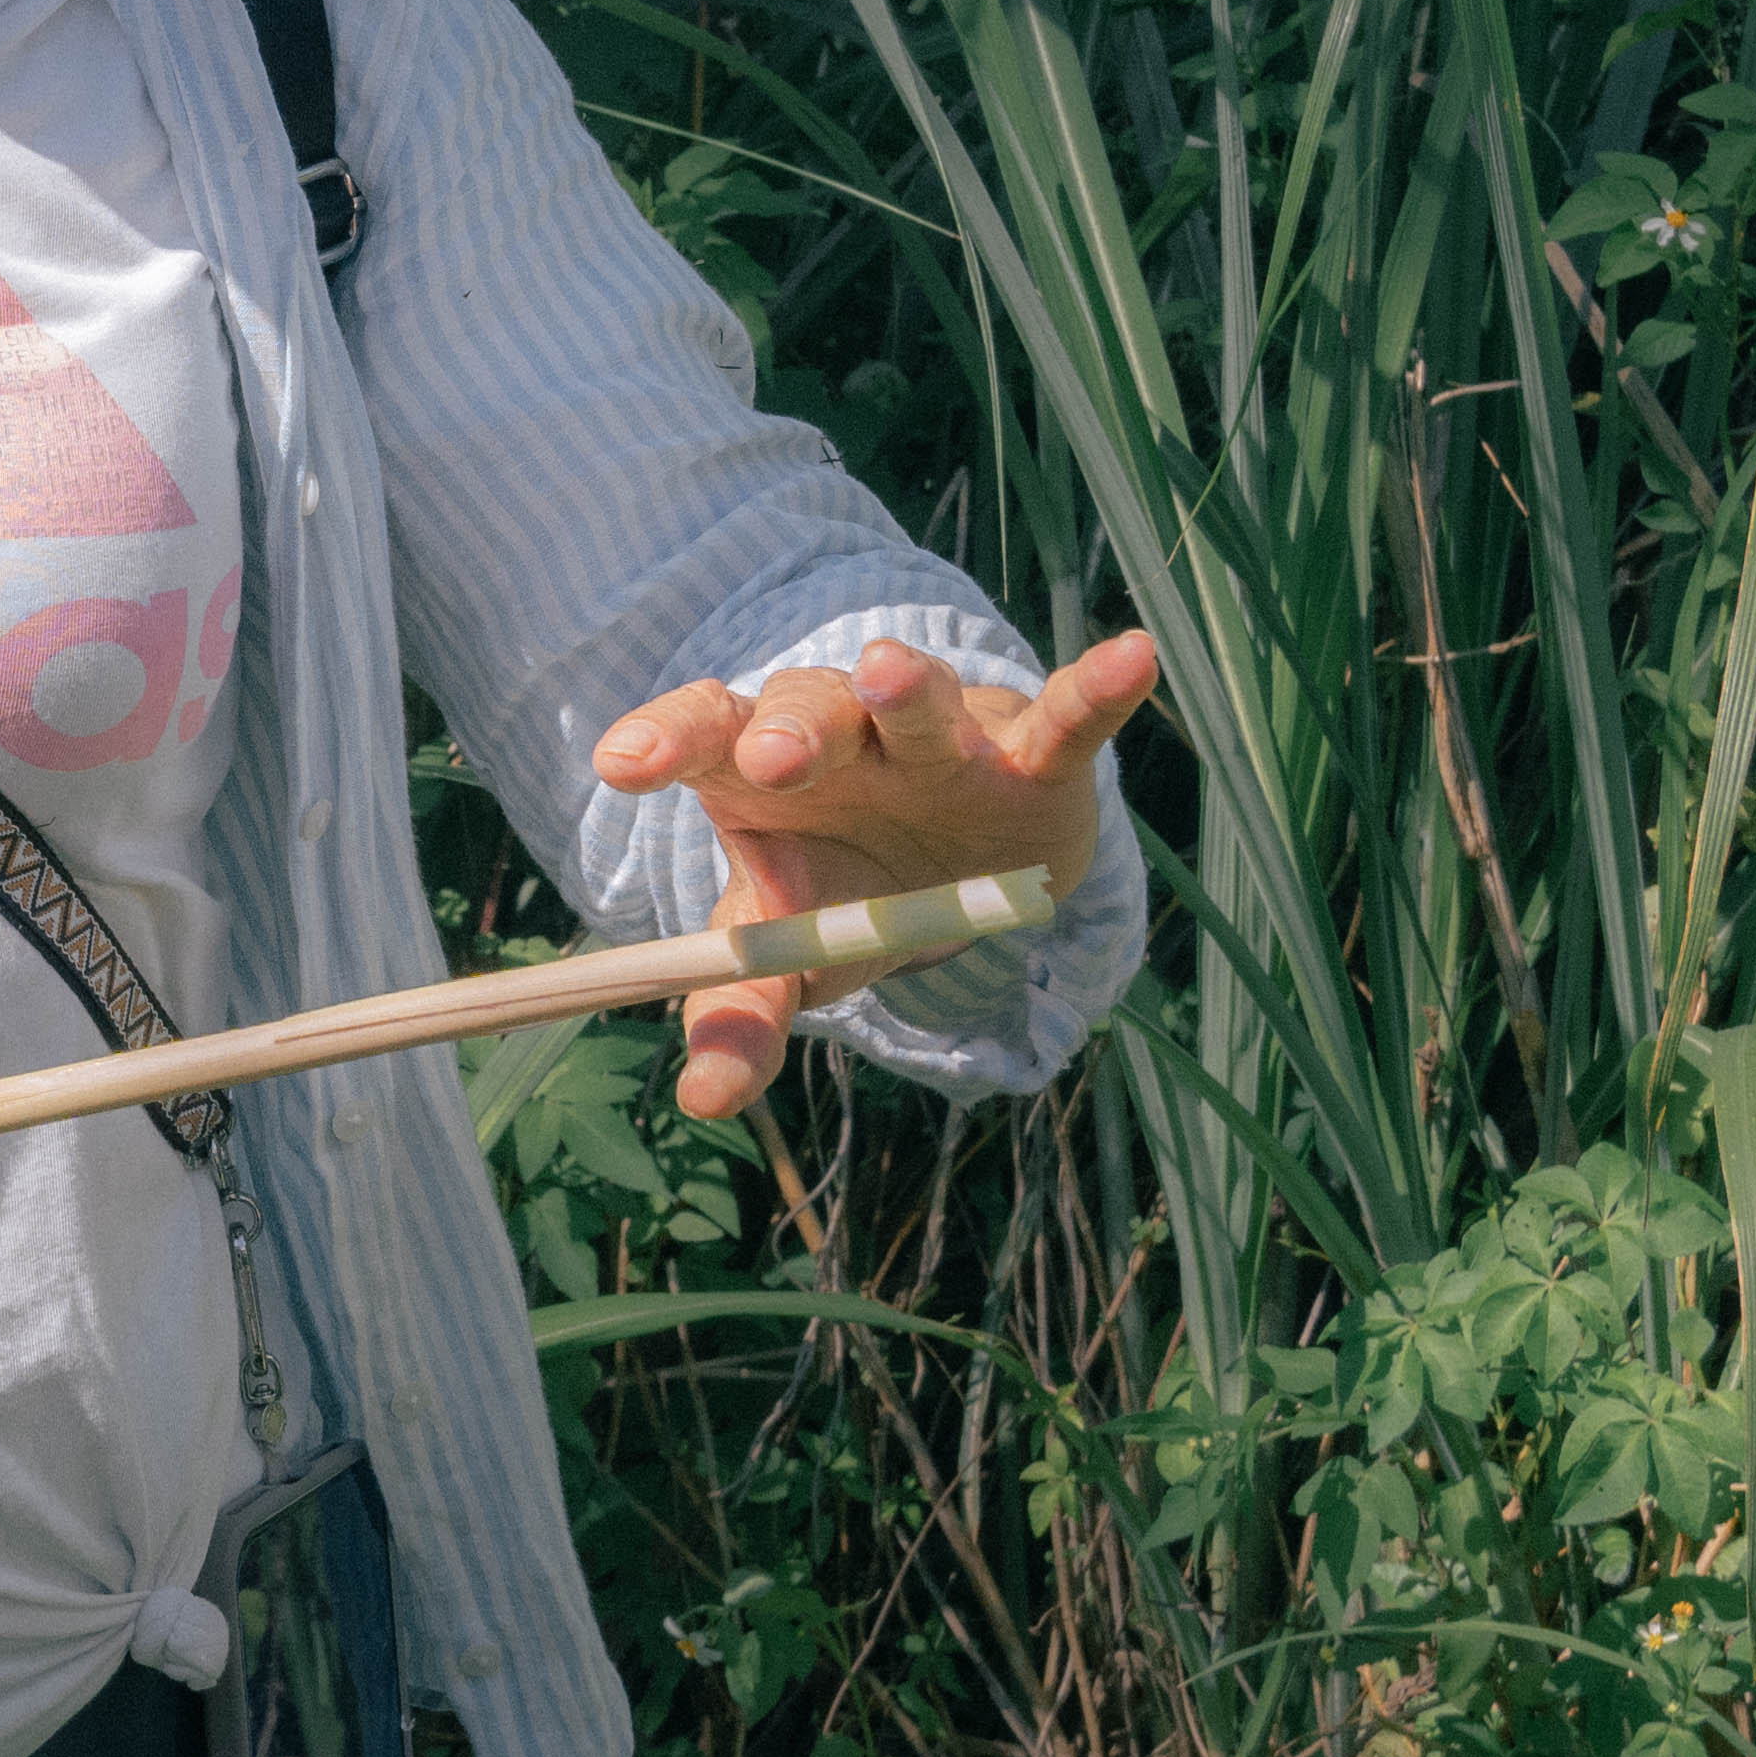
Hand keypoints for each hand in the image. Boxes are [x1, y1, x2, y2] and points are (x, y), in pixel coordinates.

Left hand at [594, 627, 1159, 1117]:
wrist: (964, 873)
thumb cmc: (853, 896)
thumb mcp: (791, 956)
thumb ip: (741, 1014)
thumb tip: (703, 1100)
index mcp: (766, 773)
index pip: (705, 736)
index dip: (667, 741)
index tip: (622, 765)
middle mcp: (847, 737)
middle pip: (808, 714)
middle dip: (790, 733)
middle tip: (767, 758)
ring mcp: (943, 739)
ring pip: (919, 703)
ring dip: (906, 690)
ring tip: (889, 672)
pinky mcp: (1035, 755)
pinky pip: (1065, 719)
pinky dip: (1097, 691)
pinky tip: (1132, 656)